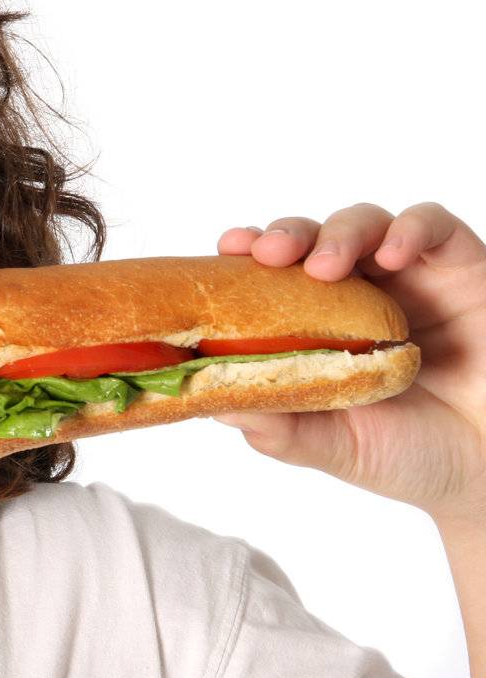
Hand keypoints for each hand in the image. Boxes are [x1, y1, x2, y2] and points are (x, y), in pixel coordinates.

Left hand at [211, 202, 485, 525]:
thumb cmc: (409, 454)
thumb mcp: (334, 447)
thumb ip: (280, 427)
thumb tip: (216, 405)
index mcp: (316, 327)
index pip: (271, 275)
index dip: (245, 258)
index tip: (226, 250)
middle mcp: (358, 295)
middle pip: (312, 238)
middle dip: (286, 235)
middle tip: (268, 253)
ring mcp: (410, 280)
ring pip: (367, 223)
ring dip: (339, 233)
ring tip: (326, 266)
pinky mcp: (463, 271)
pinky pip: (435, 228)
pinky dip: (410, 230)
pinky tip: (393, 255)